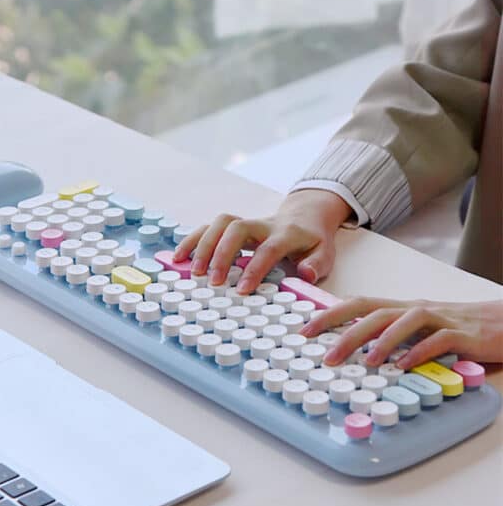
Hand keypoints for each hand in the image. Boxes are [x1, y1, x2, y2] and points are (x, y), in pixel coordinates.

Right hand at [173, 190, 351, 293]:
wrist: (304, 215)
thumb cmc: (312, 241)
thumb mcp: (325, 253)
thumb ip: (317, 264)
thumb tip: (304, 273)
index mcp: (286, 233)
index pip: (268, 248)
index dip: (254, 268)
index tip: (242, 290)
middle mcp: (263, 224)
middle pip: (237, 228)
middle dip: (221, 253)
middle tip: (212, 281)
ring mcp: (246, 222)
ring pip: (219, 223)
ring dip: (202, 245)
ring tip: (191, 270)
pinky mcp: (232, 226)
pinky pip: (208, 227)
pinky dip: (192, 240)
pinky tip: (179, 257)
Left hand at [301, 297, 502, 368]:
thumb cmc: (458, 326)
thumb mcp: (418, 328)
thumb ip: (390, 335)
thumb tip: (355, 348)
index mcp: (401, 308)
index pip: (359, 304)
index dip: (330, 314)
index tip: (305, 330)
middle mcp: (415, 309)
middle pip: (374, 311)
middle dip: (346, 330)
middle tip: (325, 354)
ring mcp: (440, 318)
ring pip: (403, 321)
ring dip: (381, 340)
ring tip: (363, 361)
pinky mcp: (463, 334)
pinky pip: (439, 339)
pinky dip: (420, 351)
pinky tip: (405, 365)